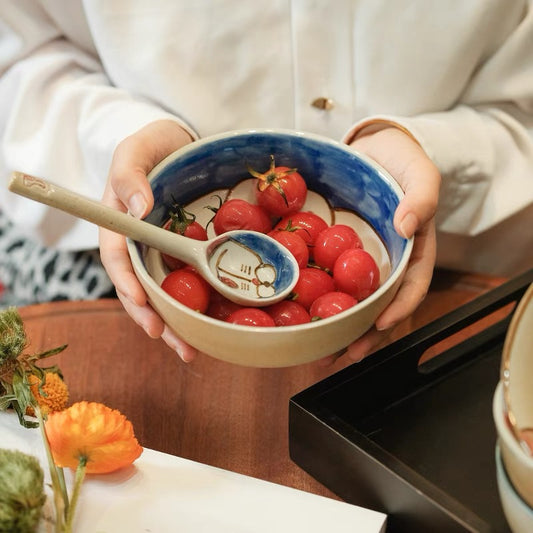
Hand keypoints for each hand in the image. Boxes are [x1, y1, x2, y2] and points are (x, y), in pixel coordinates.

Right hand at [99, 119, 198, 361]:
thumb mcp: (136, 150)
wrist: (179, 144)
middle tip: (167, 340)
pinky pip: (185, 283)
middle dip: (150, 317)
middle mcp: (138, 245)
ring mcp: (159, 252)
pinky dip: (193, 307)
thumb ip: (130, 175)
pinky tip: (207, 327)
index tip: (141, 301)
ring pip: (161, 294)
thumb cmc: (153, 146)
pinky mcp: (181, 254)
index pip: (117, 259)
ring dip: (173, 324)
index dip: (126, 282)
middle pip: (138, 287)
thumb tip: (139, 208)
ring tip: (189, 351)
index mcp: (119, 224)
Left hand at [320, 126, 439, 364]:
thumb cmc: (401, 160)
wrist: (374, 149)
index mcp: (414, 250)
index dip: (399, 309)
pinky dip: (324, 304)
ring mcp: (364, 261)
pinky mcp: (340, 254)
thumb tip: (407, 226)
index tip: (380, 325)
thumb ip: (422, 197)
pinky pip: (334, 282)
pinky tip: (307, 320)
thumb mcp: (419, 172)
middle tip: (347, 355)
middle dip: (367, 335)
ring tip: (323, 353)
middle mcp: (389, 262)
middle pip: (383, 306)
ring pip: (358, 302)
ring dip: (343, 330)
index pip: (413, 286)